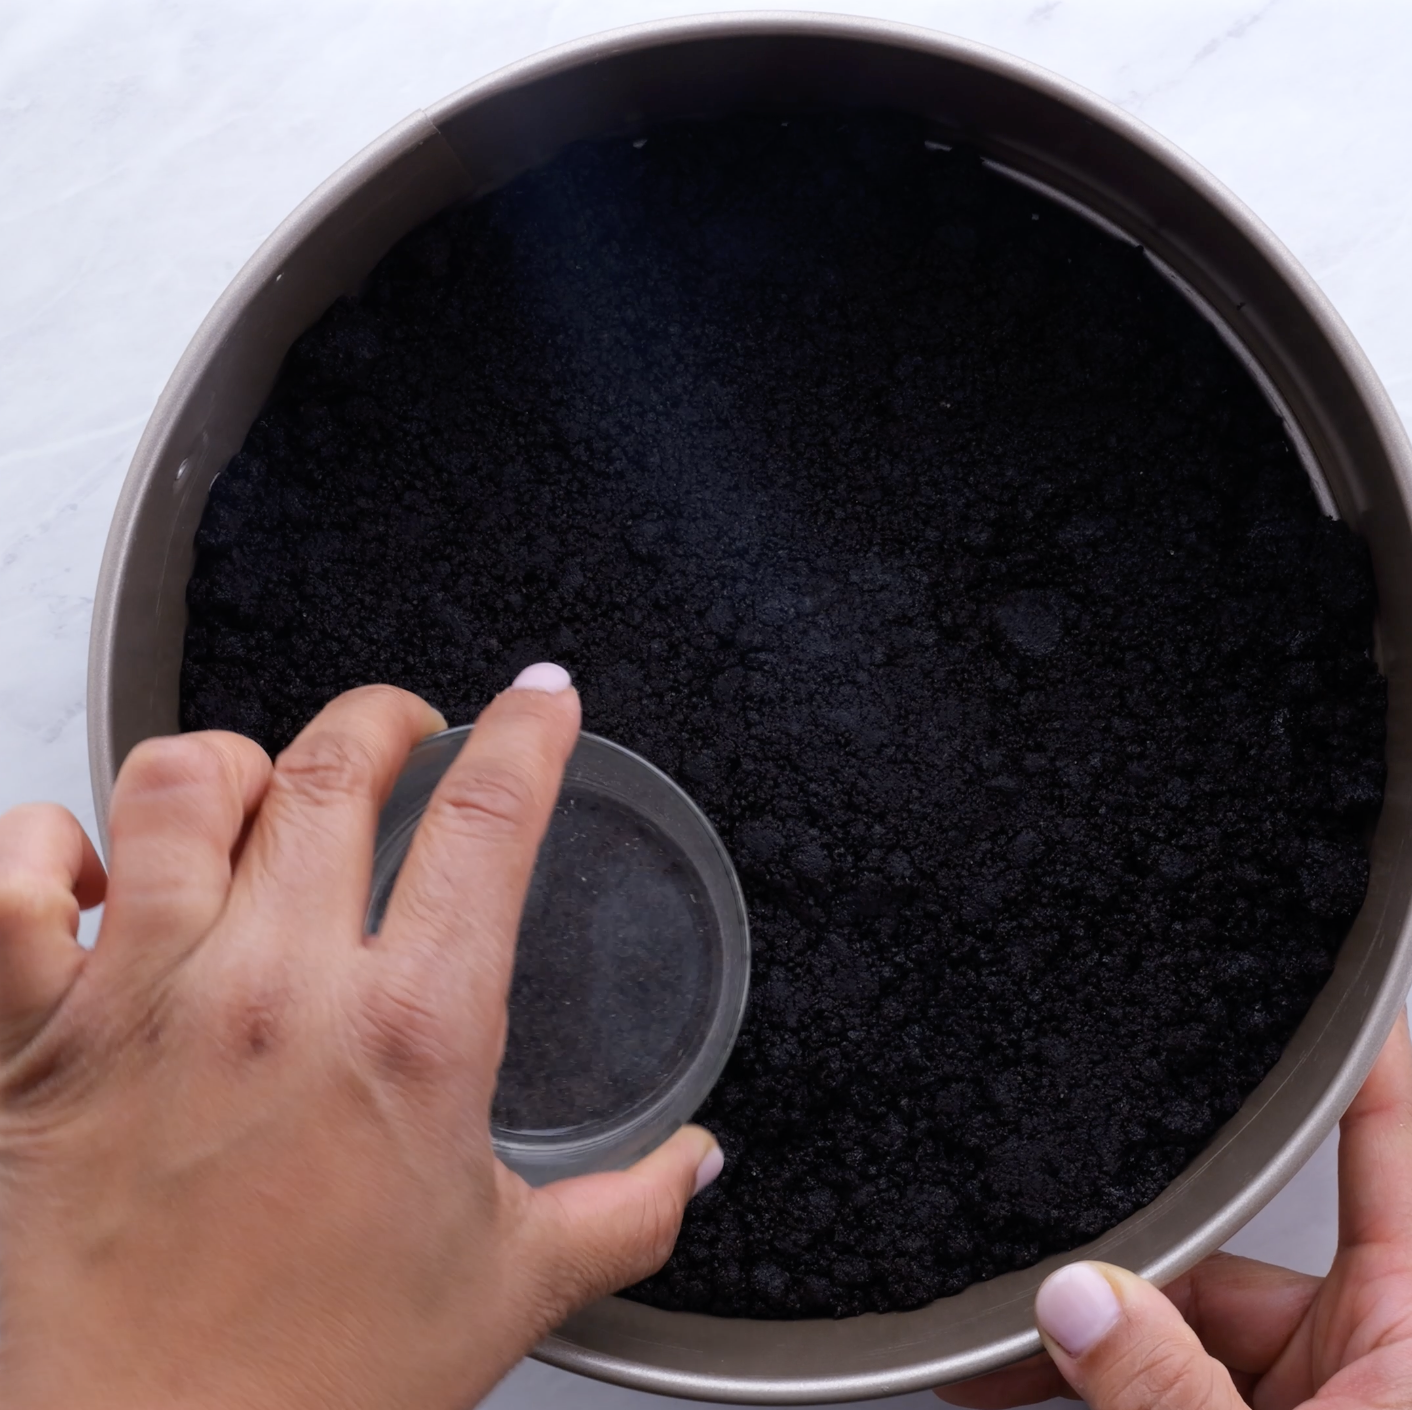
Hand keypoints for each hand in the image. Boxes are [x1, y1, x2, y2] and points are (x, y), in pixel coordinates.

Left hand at [0, 669, 721, 1409]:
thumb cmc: (316, 1387)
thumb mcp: (512, 1285)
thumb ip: (629, 1209)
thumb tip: (699, 1163)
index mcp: (411, 1034)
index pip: (491, 816)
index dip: (529, 730)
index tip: (541, 699)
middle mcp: (276, 989)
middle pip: (338, 761)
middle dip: (390, 717)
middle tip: (410, 732)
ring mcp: (146, 999)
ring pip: (185, 781)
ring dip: (241, 763)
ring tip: (268, 794)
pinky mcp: (36, 1035)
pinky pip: (19, 871)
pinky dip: (51, 842)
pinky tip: (99, 871)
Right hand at [937, 1012, 1411, 1409]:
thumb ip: (1166, 1385)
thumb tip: (1075, 1299)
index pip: (1377, 1129)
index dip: (1343, 1041)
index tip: (1286, 962)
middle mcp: (1373, 1335)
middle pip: (1234, 1232)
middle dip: (1124, 1247)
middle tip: (1037, 1259)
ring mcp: (1322, 1381)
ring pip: (1185, 1310)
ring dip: (1091, 1331)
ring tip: (995, 1357)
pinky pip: (1173, 1369)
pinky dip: (1101, 1377)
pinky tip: (1018, 1382)